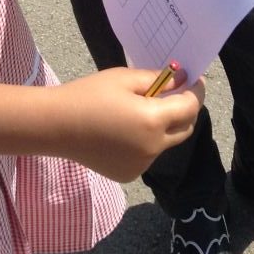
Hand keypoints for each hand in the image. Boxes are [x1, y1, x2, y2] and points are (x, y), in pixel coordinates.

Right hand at [53, 66, 204, 180]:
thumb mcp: (124, 79)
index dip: (196, 92)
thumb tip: (181, 80)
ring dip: (162, 127)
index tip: (194, 80)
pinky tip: (122, 131)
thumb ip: (157, 80)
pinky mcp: (130, 175)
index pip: (190, 107)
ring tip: (137, 111)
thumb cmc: (89, 95)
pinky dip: (145, 142)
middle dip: (184, 111)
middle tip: (172, 94)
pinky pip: (148, 155)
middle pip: (185, 129)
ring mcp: (142, 165)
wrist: (58, 126)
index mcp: (153, 121)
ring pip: (165, 143)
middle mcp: (154, 147)